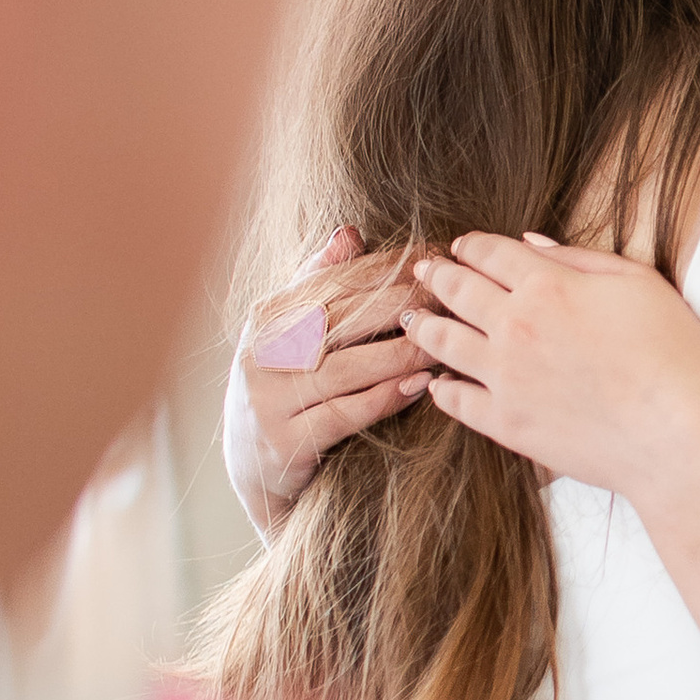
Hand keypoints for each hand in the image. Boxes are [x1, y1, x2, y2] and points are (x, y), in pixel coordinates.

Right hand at [226, 226, 430, 529]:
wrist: (252, 466)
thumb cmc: (284, 386)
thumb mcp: (289, 332)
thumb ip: (318, 283)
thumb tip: (350, 233)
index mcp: (267, 317)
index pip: (332, 282)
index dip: (385, 270)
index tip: (433, 261)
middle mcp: (262, 354)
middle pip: (341, 320)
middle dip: (400, 306)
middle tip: (447, 300)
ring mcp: (270, 399)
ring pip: (345, 368)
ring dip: (399, 355)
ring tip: (442, 345)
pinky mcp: (285, 442)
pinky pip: (344, 414)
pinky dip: (384, 398)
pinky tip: (419, 386)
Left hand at [407, 233, 699, 498]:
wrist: (675, 435)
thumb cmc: (673, 355)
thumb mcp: (639, 283)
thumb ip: (580, 258)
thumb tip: (531, 242)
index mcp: (548, 285)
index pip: (491, 252)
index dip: (471, 245)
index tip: (460, 246)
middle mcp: (515, 326)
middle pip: (458, 291)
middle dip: (436, 276)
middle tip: (421, 270)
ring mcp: (504, 378)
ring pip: (444, 343)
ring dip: (424, 326)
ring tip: (413, 320)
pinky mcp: (505, 424)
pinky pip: (457, 402)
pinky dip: (441, 389)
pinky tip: (435, 383)